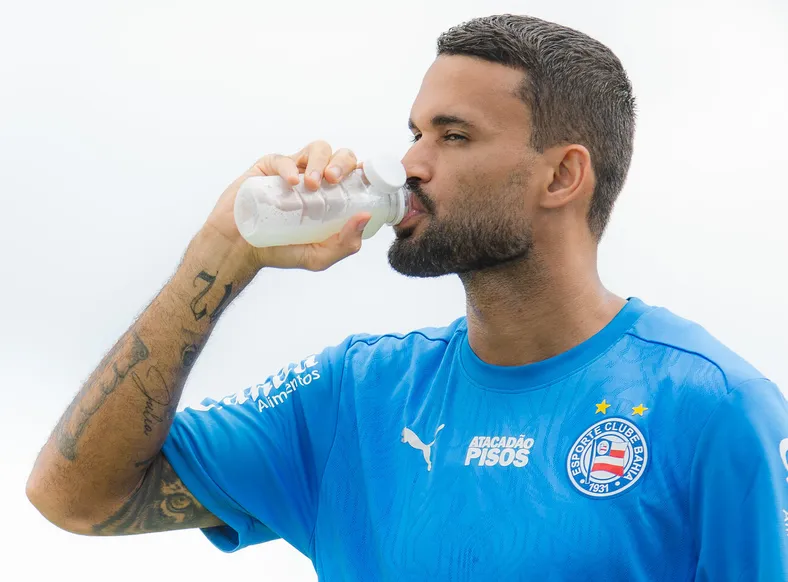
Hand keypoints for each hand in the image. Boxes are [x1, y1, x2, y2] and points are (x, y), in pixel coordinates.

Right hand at [201, 141, 370, 271]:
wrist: (239, 249)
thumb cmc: (280, 251)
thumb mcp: (318, 257)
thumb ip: (344, 244)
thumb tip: (365, 216)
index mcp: (332, 197)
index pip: (354, 175)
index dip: (362, 171)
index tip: (364, 180)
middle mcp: (316, 180)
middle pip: (339, 156)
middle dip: (342, 163)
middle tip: (333, 181)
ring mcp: (293, 171)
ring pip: (317, 149)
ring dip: (319, 161)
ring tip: (312, 183)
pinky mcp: (269, 168)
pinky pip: (283, 158)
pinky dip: (290, 167)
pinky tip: (292, 182)